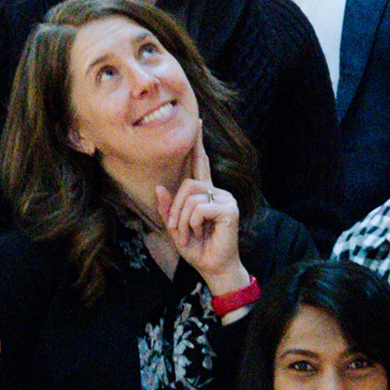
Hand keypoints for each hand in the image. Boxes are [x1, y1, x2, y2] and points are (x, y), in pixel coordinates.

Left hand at [152, 146, 245, 293]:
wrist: (213, 268)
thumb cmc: (197, 249)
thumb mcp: (175, 228)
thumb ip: (167, 209)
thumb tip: (159, 187)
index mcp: (204, 194)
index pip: (200, 163)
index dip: (198, 143)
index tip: (197, 122)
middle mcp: (217, 192)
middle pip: (187, 184)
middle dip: (176, 209)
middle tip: (179, 230)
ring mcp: (225, 199)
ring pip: (191, 197)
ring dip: (184, 219)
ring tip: (192, 235)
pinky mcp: (230, 209)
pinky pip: (200, 207)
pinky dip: (194, 223)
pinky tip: (202, 233)